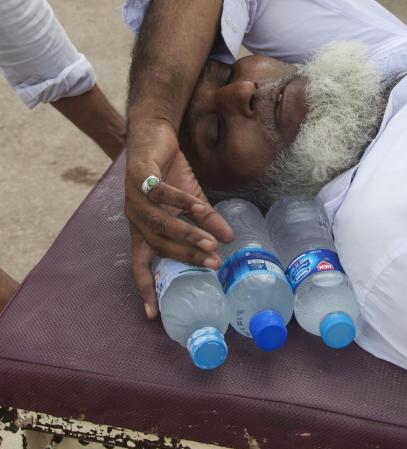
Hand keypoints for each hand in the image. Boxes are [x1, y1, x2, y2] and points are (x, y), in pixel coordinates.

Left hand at [124, 118, 233, 317]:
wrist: (153, 134)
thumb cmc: (169, 170)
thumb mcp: (191, 200)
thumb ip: (206, 220)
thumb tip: (230, 240)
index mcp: (144, 228)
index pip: (141, 264)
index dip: (146, 288)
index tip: (153, 314)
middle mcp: (135, 218)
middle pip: (158, 245)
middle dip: (186, 257)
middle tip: (213, 265)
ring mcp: (134, 198)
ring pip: (160, 223)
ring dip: (186, 233)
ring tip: (211, 243)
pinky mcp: (140, 176)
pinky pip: (161, 193)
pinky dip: (180, 201)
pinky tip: (198, 206)